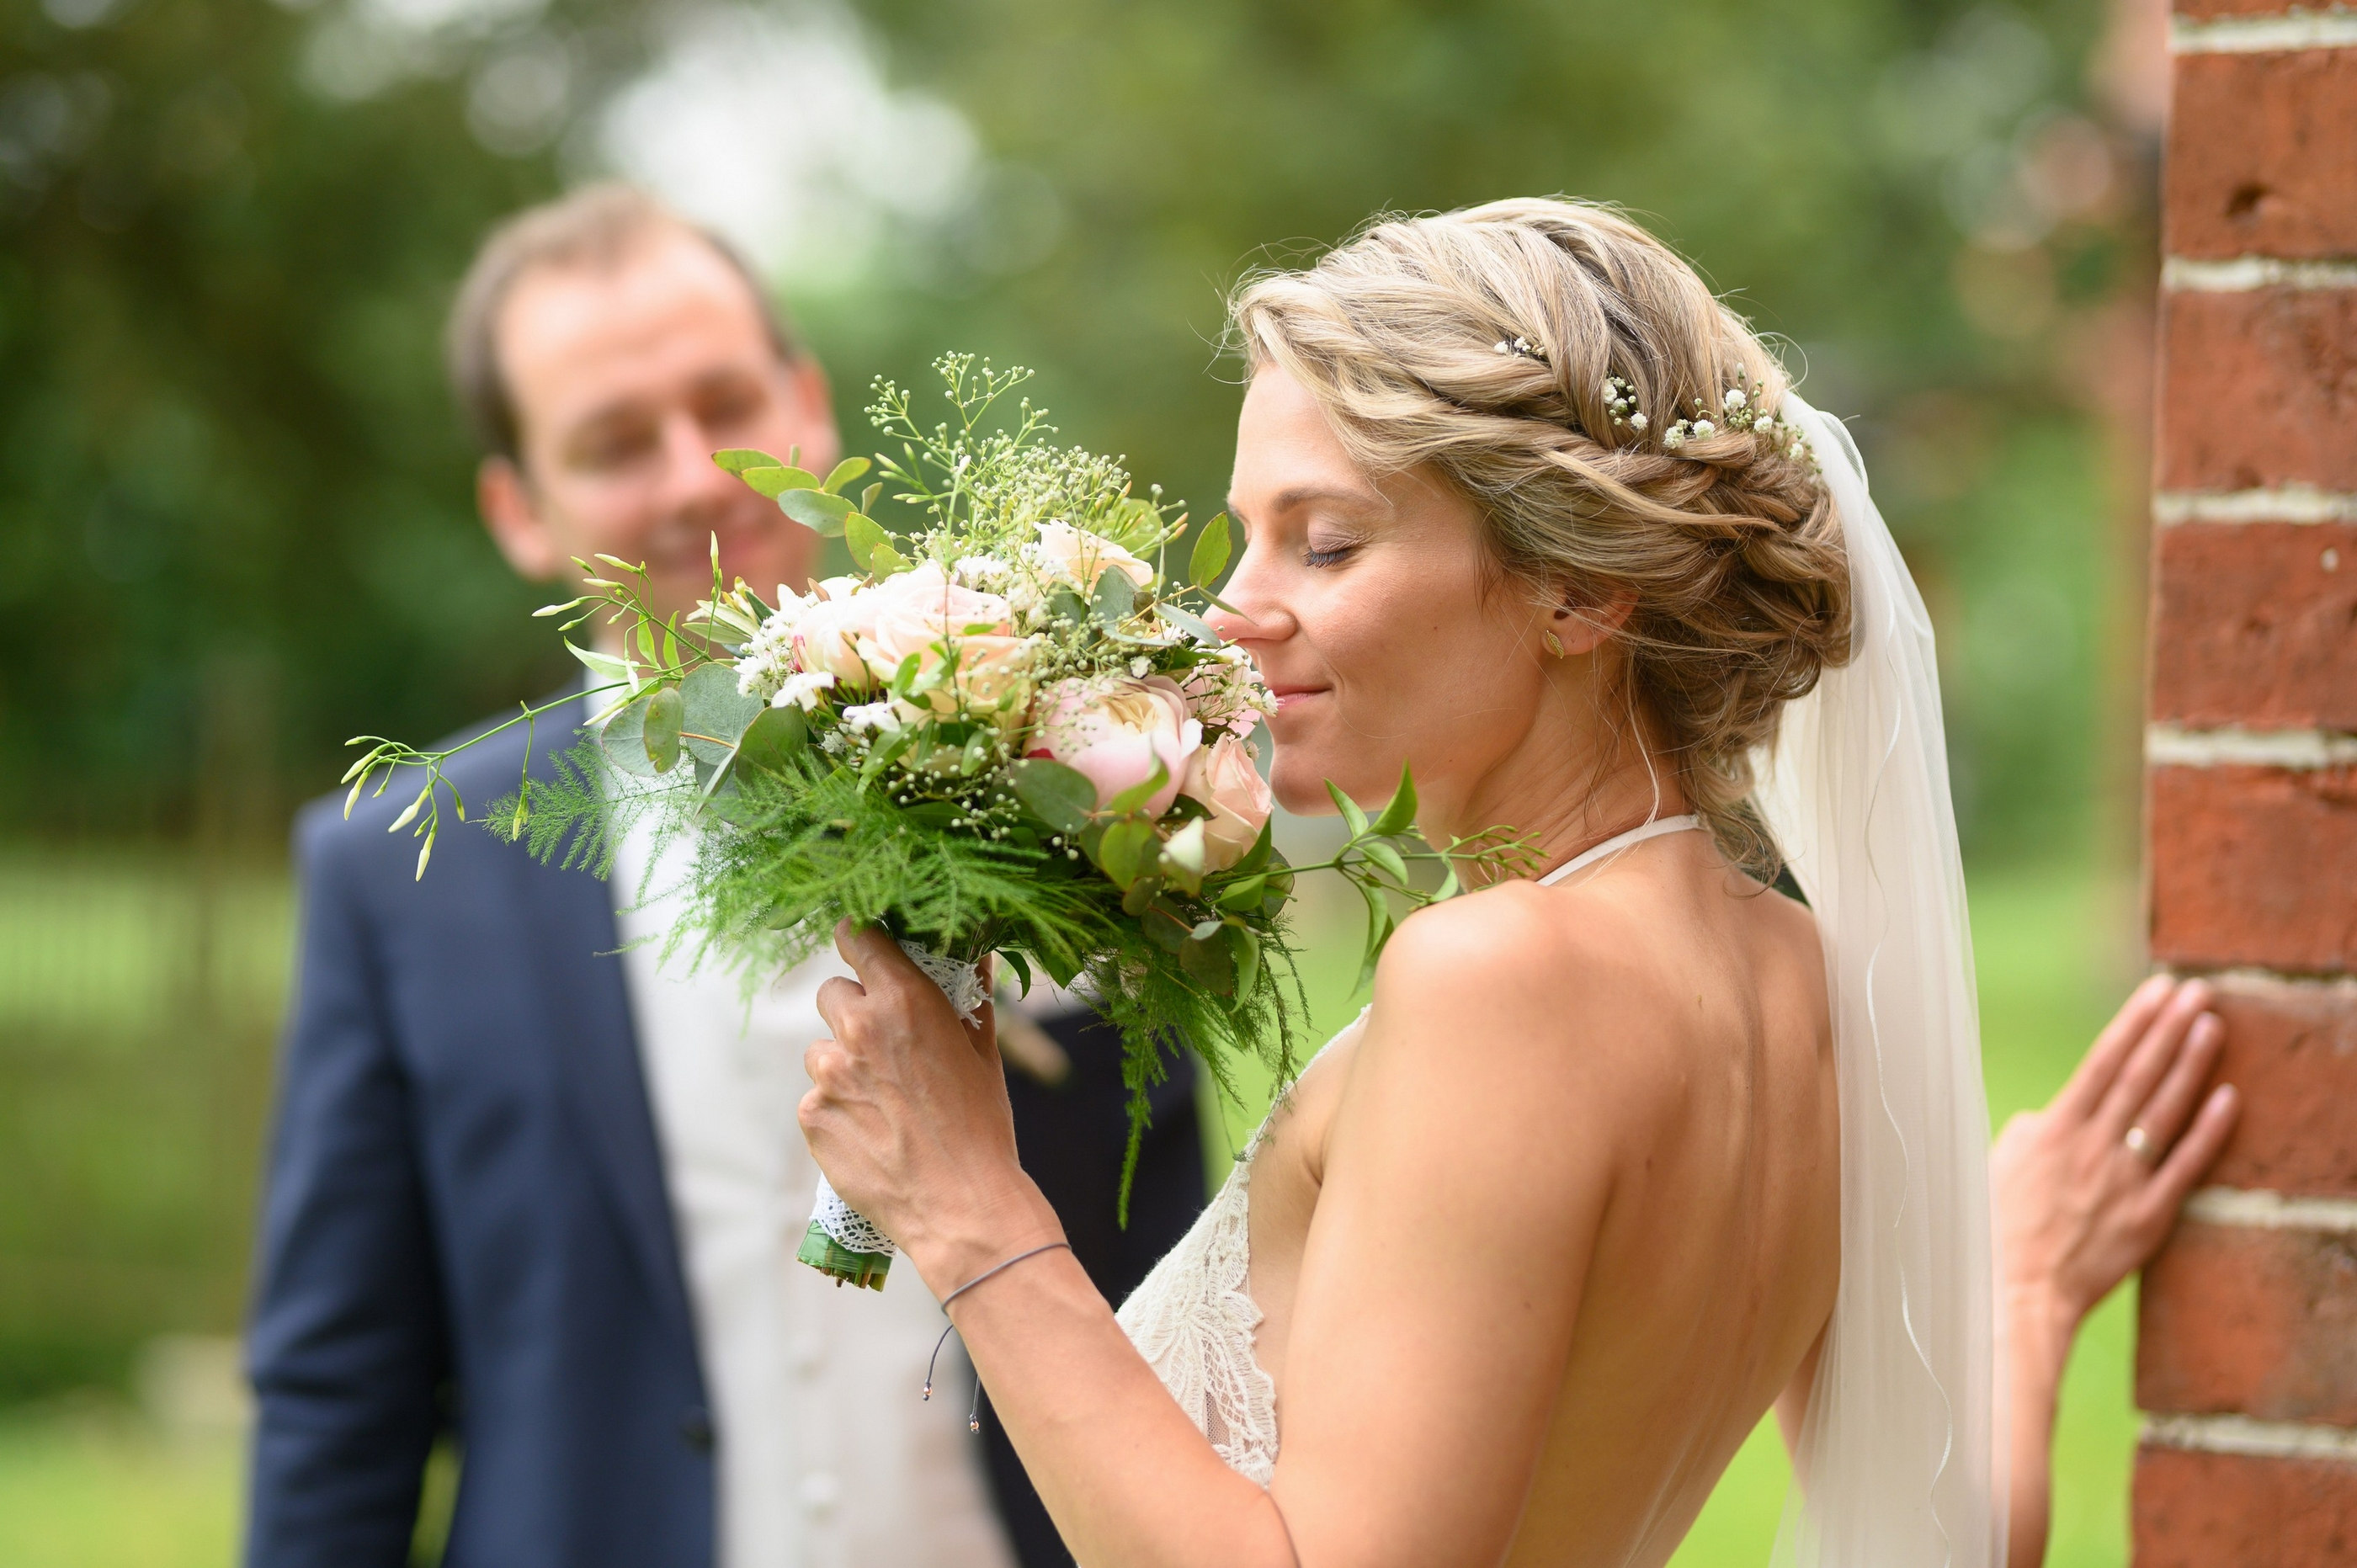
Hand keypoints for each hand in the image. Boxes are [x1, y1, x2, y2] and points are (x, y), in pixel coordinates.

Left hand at [802, 922, 1060, 1295]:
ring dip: (843, 1064)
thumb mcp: (984, 1052)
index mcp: (906, 1001)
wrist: (961, 1205)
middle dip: (854, 1010)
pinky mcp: (811, 1115)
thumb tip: (974, 950)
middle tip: (885, 1044)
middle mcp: (859, 1028)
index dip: (859, 939)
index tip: (862, 946)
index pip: (859, 936)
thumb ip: (971, 994)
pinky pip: (816, 1097)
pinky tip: (871, 1133)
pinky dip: (836, 1109)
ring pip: (821, 1049)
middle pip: (832, 991)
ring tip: (883, 1101)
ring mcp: (829, 1073)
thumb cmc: (982, 1126)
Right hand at [1991, 974, 2238, 1340]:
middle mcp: (2091, 1146)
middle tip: (2197, 991)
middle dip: (2169, 1028)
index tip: (2157, 990)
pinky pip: (2185, 1166)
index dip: (2133, 1023)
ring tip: (2213, 1024)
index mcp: (2052, 1129)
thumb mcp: (1997, 1165)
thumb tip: (2047, 1116)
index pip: (2102, 1061)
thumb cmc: (1994, 1228)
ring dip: (2191, 1063)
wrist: (2017, 1291)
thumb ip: (2028, 1132)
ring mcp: (2123, 1179)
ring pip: (2163, 1110)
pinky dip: (2208, 1131)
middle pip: (2139, 1075)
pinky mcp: (2147, 1216)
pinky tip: (2229, 1098)